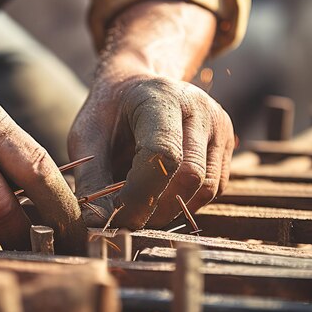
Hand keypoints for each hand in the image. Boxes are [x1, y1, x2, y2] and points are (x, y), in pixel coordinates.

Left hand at [69, 76, 233, 229]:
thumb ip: (91, 179)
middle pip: (190, 176)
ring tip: (141, 208)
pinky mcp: (226, 142)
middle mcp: (199, 107)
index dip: (141, 194)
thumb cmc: (107, 113)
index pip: (164, 153)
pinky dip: (186, 202)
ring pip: (206, 188)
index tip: (116, 217)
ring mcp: (218, 125)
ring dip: (172, 210)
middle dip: (156, 208)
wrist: (133, 87)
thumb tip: (96, 224)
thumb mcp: (85, 138)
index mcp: (161, 97)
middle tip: (126, 219)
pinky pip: (214, 188)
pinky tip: (160, 196)